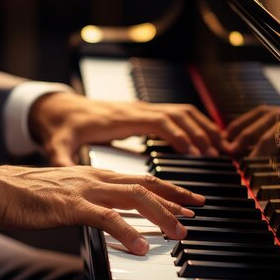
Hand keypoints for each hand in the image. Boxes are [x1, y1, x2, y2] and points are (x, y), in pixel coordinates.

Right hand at [0, 164, 204, 254]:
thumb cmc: (27, 192)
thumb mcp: (64, 191)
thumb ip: (87, 199)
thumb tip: (104, 213)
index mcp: (94, 174)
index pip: (139, 179)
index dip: (165, 188)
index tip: (185, 198)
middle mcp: (95, 177)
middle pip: (145, 185)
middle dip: (175, 196)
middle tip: (197, 208)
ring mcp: (85, 190)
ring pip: (134, 198)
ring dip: (161, 215)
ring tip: (179, 231)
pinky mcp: (72, 206)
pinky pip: (107, 218)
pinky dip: (128, 231)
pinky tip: (142, 245)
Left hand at [29, 93, 225, 165]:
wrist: (58, 109)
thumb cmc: (61, 126)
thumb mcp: (57, 143)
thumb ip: (60, 158)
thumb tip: (61, 171)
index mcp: (119, 119)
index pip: (158, 121)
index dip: (179, 135)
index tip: (197, 152)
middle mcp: (133, 111)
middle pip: (177, 114)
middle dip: (201, 131)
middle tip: (220, 153)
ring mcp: (139, 110)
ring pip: (180, 111)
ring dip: (202, 126)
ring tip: (222, 146)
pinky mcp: (140, 113)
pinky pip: (174, 114)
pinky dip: (193, 124)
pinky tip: (203, 139)